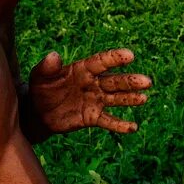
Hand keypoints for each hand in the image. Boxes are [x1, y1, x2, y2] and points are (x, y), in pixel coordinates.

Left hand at [27, 48, 151, 134]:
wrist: (37, 112)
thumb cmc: (40, 89)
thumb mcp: (39, 76)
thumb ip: (47, 67)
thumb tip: (53, 55)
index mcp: (83, 69)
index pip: (101, 62)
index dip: (115, 58)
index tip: (130, 55)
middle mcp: (93, 83)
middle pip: (114, 81)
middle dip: (130, 81)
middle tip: (147, 81)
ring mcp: (95, 100)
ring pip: (116, 99)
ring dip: (130, 99)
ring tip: (144, 99)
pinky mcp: (92, 117)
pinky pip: (108, 121)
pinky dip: (120, 125)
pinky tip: (133, 127)